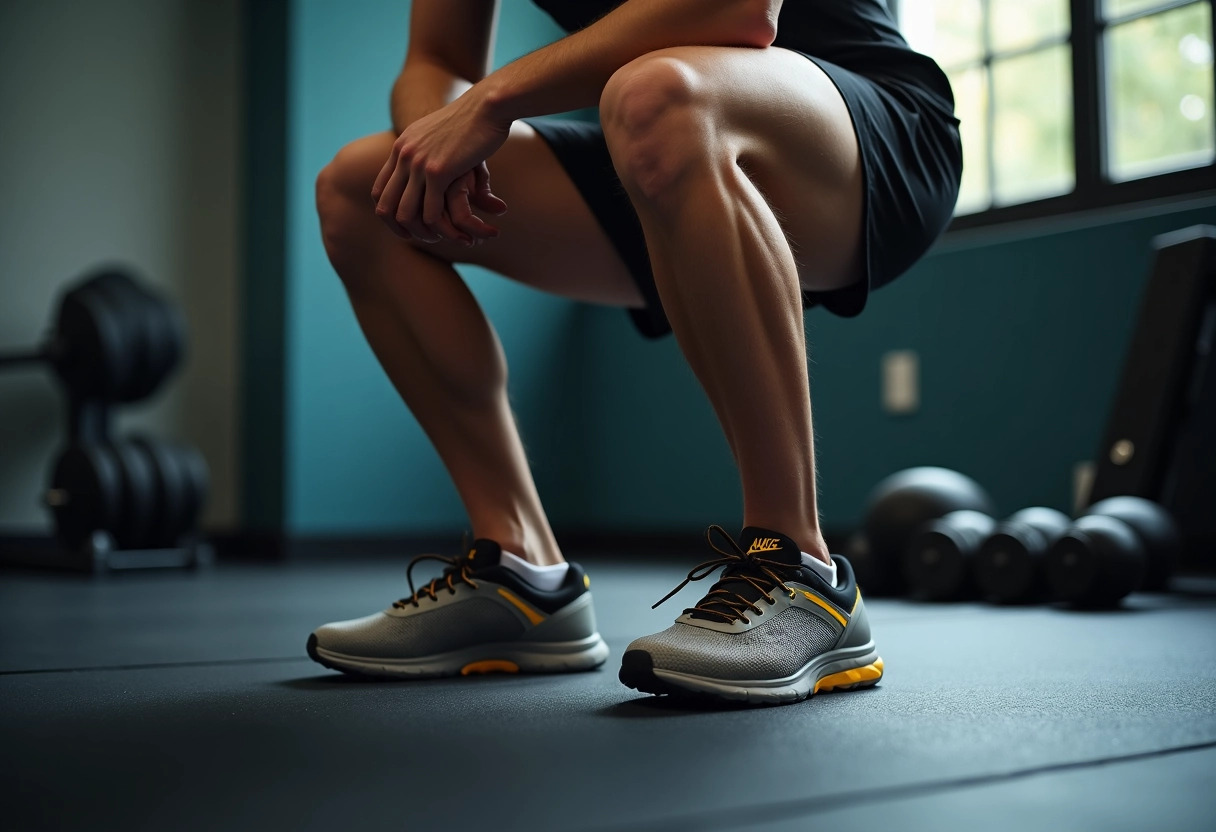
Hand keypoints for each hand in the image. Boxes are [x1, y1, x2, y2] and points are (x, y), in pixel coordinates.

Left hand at [371, 90, 509, 244]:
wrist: (486, 105)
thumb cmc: (471, 120)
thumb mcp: (439, 135)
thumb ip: (429, 153)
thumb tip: (431, 170)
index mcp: (401, 148)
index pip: (379, 190)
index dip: (388, 213)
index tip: (406, 226)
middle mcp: (404, 156)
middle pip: (385, 206)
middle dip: (400, 229)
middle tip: (421, 239)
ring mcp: (419, 164)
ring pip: (405, 213)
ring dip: (421, 233)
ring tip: (439, 239)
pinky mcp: (439, 172)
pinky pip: (429, 211)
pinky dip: (439, 228)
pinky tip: (455, 232)